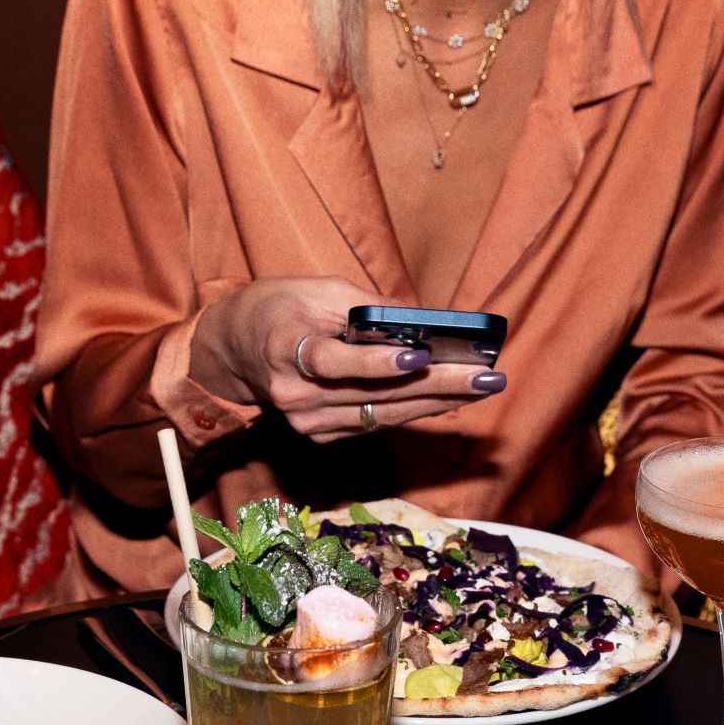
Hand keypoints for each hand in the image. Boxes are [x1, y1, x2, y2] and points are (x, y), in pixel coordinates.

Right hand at [190, 277, 505, 440]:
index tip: (420, 355)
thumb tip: (427, 325)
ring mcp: (307, 422)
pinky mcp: (321, 435)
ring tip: (484, 386)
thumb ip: (371, 309)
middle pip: (374, 393)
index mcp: (286, 349)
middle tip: (487, 376)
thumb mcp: (322, 289)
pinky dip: (417, 409)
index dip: (377, 362)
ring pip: (383, 414)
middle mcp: (295, 395)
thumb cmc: (283, 307)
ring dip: (439, 400)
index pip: (334, 361)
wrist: (236, 348)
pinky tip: (454, 398)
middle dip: (438, 384)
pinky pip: (377, 422)